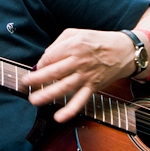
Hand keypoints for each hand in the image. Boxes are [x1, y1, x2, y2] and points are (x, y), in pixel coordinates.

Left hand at [20, 29, 134, 122]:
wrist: (124, 51)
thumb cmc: (98, 40)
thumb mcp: (77, 33)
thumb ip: (58, 43)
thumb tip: (45, 57)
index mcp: (74, 46)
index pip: (50, 57)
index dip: (40, 63)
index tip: (36, 68)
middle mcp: (79, 62)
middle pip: (53, 72)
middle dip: (36, 79)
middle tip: (24, 84)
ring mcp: (86, 76)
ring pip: (63, 87)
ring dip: (47, 95)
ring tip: (34, 100)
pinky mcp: (93, 87)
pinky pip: (80, 100)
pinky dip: (70, 110)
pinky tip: (59, 117)